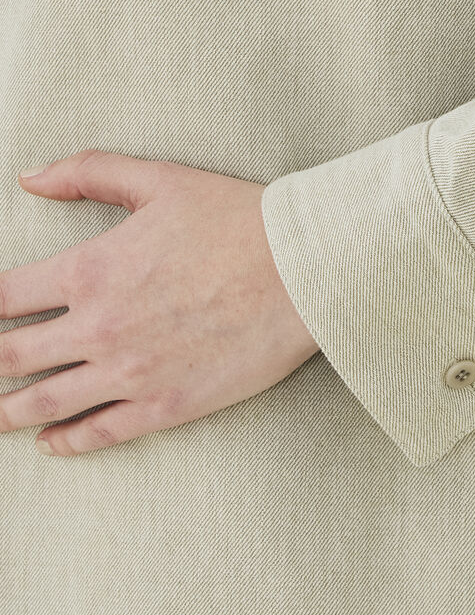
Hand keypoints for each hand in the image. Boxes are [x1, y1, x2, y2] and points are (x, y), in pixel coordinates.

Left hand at [0, 149, 319, 455]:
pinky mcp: (166, 405)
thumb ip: (89, 172)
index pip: (2, 299)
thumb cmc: (238, 219)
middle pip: (10, 357)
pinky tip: (51, 442)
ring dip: (8, 411)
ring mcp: (130, 373)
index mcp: (90, 269)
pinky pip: (99, 433)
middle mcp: (98, 327)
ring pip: (44, 403)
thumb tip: (30, 176)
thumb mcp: (160, 179)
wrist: (304, 269)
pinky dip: (65, 441)